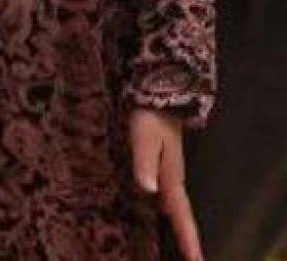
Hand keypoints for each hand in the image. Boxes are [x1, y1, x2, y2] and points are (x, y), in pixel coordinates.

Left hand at [131, 109, 200, 260]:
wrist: (158, 95)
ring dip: (179, 225)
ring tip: (183, 245)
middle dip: (187, 237)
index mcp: (171, 177)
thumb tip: (149, 191)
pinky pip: (167, 193)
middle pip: (181, 215)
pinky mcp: (162, 163)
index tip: (196, 260)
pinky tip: (162, 212)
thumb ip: (145, 164)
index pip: (180, 214)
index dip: (187, 237)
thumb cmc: (149, 118)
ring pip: (175, 205)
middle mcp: (172, 178)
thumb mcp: (143, 139)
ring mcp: (169, 171)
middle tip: (193, 259)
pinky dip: (168, 208)